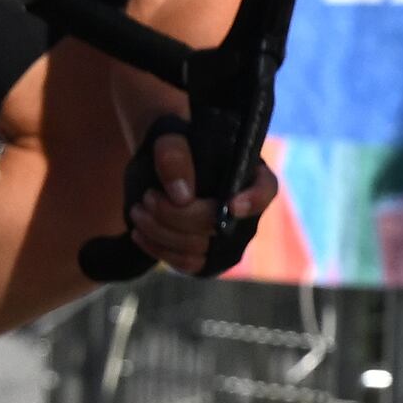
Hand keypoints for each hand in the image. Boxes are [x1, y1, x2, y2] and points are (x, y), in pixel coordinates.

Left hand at [119, 114, 282, 280]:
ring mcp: (228, 240)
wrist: (159, 173)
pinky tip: (139, 233)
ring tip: (138, 211)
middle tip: (147, 197)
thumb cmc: (172, 151)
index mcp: (250, 176)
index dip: (253, 201)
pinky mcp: (208, 259)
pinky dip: (159, 250)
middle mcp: (246, 213)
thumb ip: (174, 155)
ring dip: (161, 232)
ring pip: (198, 249)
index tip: (231, 204)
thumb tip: (182, 197)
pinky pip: (188, 264)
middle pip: (218, 225)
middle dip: (175, 215)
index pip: (265, 190)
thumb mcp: (169, 138)